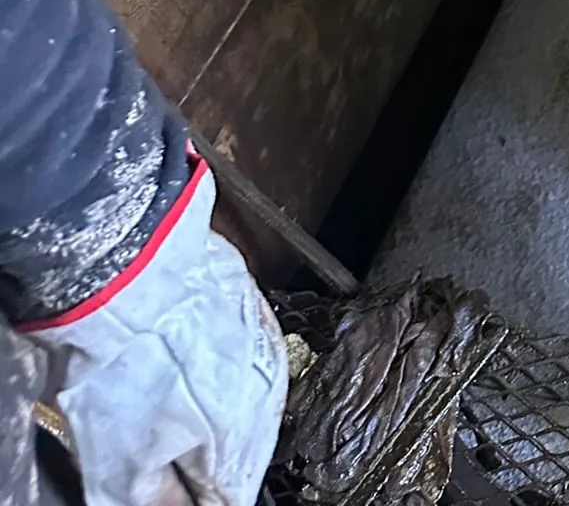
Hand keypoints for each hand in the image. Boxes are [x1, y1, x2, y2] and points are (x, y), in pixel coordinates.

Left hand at [28, 164, 285, 505]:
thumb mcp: (122, 460)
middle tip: (162, 445)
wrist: (128, 265)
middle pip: (242, 446)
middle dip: (207, 453)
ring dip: (214, 404)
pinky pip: (241, 348)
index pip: (232, 494)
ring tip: (168, 394)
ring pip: (244, 394)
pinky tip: (179, 353)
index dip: (200, 497)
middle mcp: (269, 389)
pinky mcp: (252, 299)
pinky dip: (215, 359)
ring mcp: (264, 338)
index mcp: (242, 437)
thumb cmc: (126, 354)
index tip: (175, 489)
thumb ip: (160, 498)